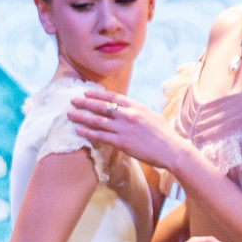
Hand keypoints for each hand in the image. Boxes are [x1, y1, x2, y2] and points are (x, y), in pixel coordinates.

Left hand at [69, 87, 197, 171]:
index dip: (98, 94)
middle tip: (72, 100)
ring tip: (70, 114)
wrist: (171, 149)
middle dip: (85, 103)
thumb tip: (128, 111)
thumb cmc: (164, 135)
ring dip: (82, 117)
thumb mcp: (151, 116)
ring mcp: (124, 128)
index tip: (87, 92)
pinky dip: (87, 133)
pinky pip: (100, 136)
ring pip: (97, 121)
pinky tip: (78, 131)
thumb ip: (137, 112)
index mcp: (137, 106)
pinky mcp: (122, 142)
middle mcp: (129, 115)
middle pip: (102, 106)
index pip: (113, 97)